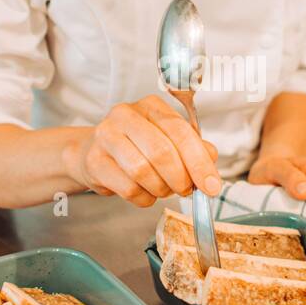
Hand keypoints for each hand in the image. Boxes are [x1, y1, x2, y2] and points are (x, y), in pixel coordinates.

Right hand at [65, 95, 220, 207]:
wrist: (93, 152)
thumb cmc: (137, 146)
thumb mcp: (169, 140)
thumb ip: (194, 148)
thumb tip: (211, 160)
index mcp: (151, 106)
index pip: (181, 132)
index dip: (199, 163)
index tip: (212, 187)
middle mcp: (126, 115)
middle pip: (162, 152)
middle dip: (180, 179)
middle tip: (185, 190)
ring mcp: (106, 136)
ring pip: (142, 172)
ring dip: (160, 189)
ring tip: (162, 189)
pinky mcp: (94, 161)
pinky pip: (128, 188)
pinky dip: (143, 198)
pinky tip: (144, 193)